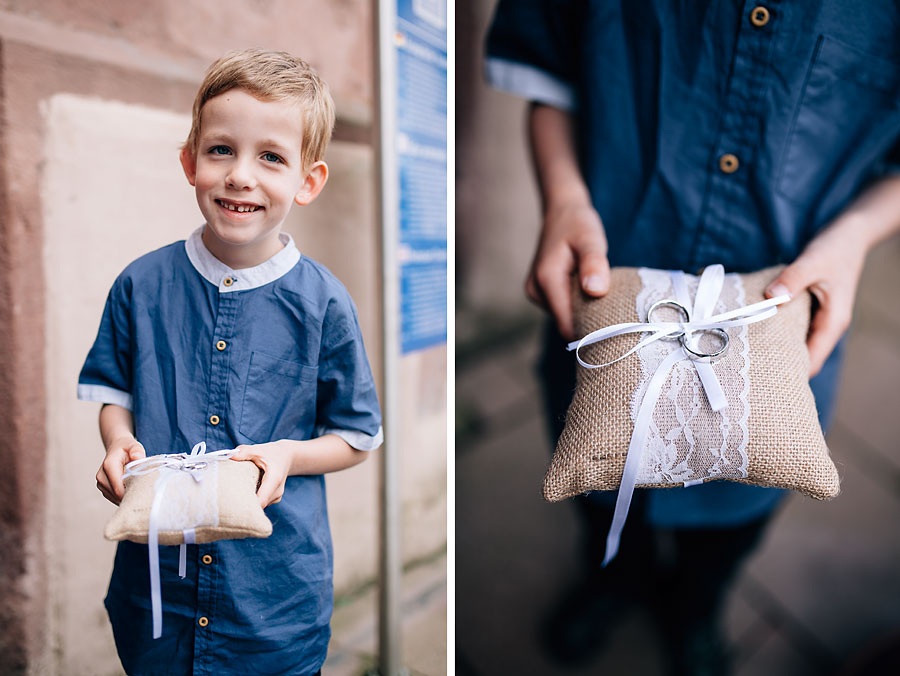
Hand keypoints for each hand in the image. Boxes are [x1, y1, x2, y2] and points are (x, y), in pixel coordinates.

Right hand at [96, 436, 144, 504]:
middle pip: (116, 494)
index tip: (144, 493)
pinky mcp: (103, 488)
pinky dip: (123, 496)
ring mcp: (100, 483)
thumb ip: (137, 450)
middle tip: (144, 492)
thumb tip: (137, 457)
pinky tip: (131, 490)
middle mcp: (101, 476)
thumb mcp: (133, 445)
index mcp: (109, 466)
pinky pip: (114, 497)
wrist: (116, 447)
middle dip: (130, 495)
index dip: (131, 493)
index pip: (118, 487)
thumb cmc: (126, 447)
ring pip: (115, 498)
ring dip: (127, 496)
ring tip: (138, 489)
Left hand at [230, 441, 292, 507]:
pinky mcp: (274, 498)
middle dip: (244, 503)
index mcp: (274, 480)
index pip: (260, 501)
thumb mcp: (259, 450)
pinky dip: (253, 498)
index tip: (233, 503)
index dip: (247, 506)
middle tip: (230, 496)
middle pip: (258, 505)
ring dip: (248, 500)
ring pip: (259, 505)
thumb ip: (244, 452)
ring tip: (239, 490)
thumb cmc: (272, 452)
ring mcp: (276, 497)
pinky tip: (248, 489)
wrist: (287, 456)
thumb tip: (229, 456)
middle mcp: (277, 491)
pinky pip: (261, 503)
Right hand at [526, 202, 609, 339]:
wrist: (561, 211)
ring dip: (584, 311)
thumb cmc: (578, 223)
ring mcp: (535, 293)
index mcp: (546, 280)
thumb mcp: (590, 239)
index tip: (616, 330)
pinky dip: (578, 304)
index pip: (567, 324)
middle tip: (614, 311)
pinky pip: (563, 308)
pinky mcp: (540, 293)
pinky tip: (589, 290)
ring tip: (601, 293)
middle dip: (589, 322)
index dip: (590, 332)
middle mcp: (535, 291)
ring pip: (565, 317)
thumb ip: (594, 264)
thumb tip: (596, 291)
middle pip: (566, 323)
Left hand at [765, 218, 867, 376]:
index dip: (793, 373)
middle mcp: (827, 324)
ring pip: (797, 342)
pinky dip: (778, 330)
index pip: (813, 359)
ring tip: (749, 355)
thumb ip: (792, 279)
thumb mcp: (812, 262)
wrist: (849, 233)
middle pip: (804, 356)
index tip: (767, 380)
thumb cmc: (835, 248)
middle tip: (750, 371)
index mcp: (833, 321)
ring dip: (778, 347)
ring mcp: (819, 317)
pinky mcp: (810, 307)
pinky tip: (757, 329)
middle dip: (781, 364)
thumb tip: (772, 296)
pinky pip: (793, 326)